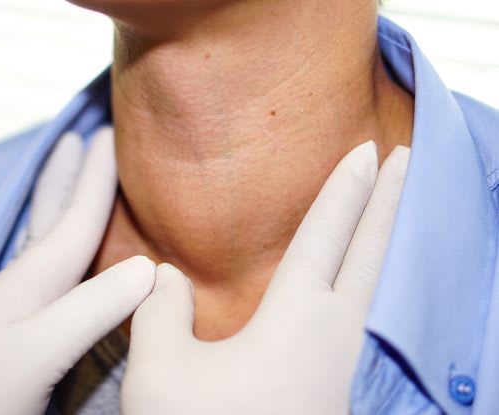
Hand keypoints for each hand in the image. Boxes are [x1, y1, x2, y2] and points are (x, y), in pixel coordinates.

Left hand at [0, 128, 155, 414]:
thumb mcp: (38, 351)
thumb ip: (91, 309)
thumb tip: (148, 268)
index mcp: (35, 276)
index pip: (77, 213)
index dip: (98, 175)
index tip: (111, 133)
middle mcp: (27, 279)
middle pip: (56, 213)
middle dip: (73, 174)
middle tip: (86, 136)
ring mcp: (20, 300)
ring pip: (50, 235)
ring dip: (64, 200)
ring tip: (72, 173)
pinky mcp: (20, 323)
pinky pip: (52, 265)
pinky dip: (62, 241)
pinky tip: (65, 250)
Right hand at [121, 141, 409, 414]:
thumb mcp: (161, 371)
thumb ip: (161, 311)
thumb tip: (168, 277)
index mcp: (297, 319)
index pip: (327, 233)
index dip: (346, 188)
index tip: (369, 150)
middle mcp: (334, 335)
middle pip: (373, 250)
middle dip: (391, 199)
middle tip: (410, 155)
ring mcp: (343, 366)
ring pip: (375, 284)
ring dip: (385, 239)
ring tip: (390, 212)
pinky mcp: (336, 391)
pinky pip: (362, 316)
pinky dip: (368, 281)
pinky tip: (356, 288)